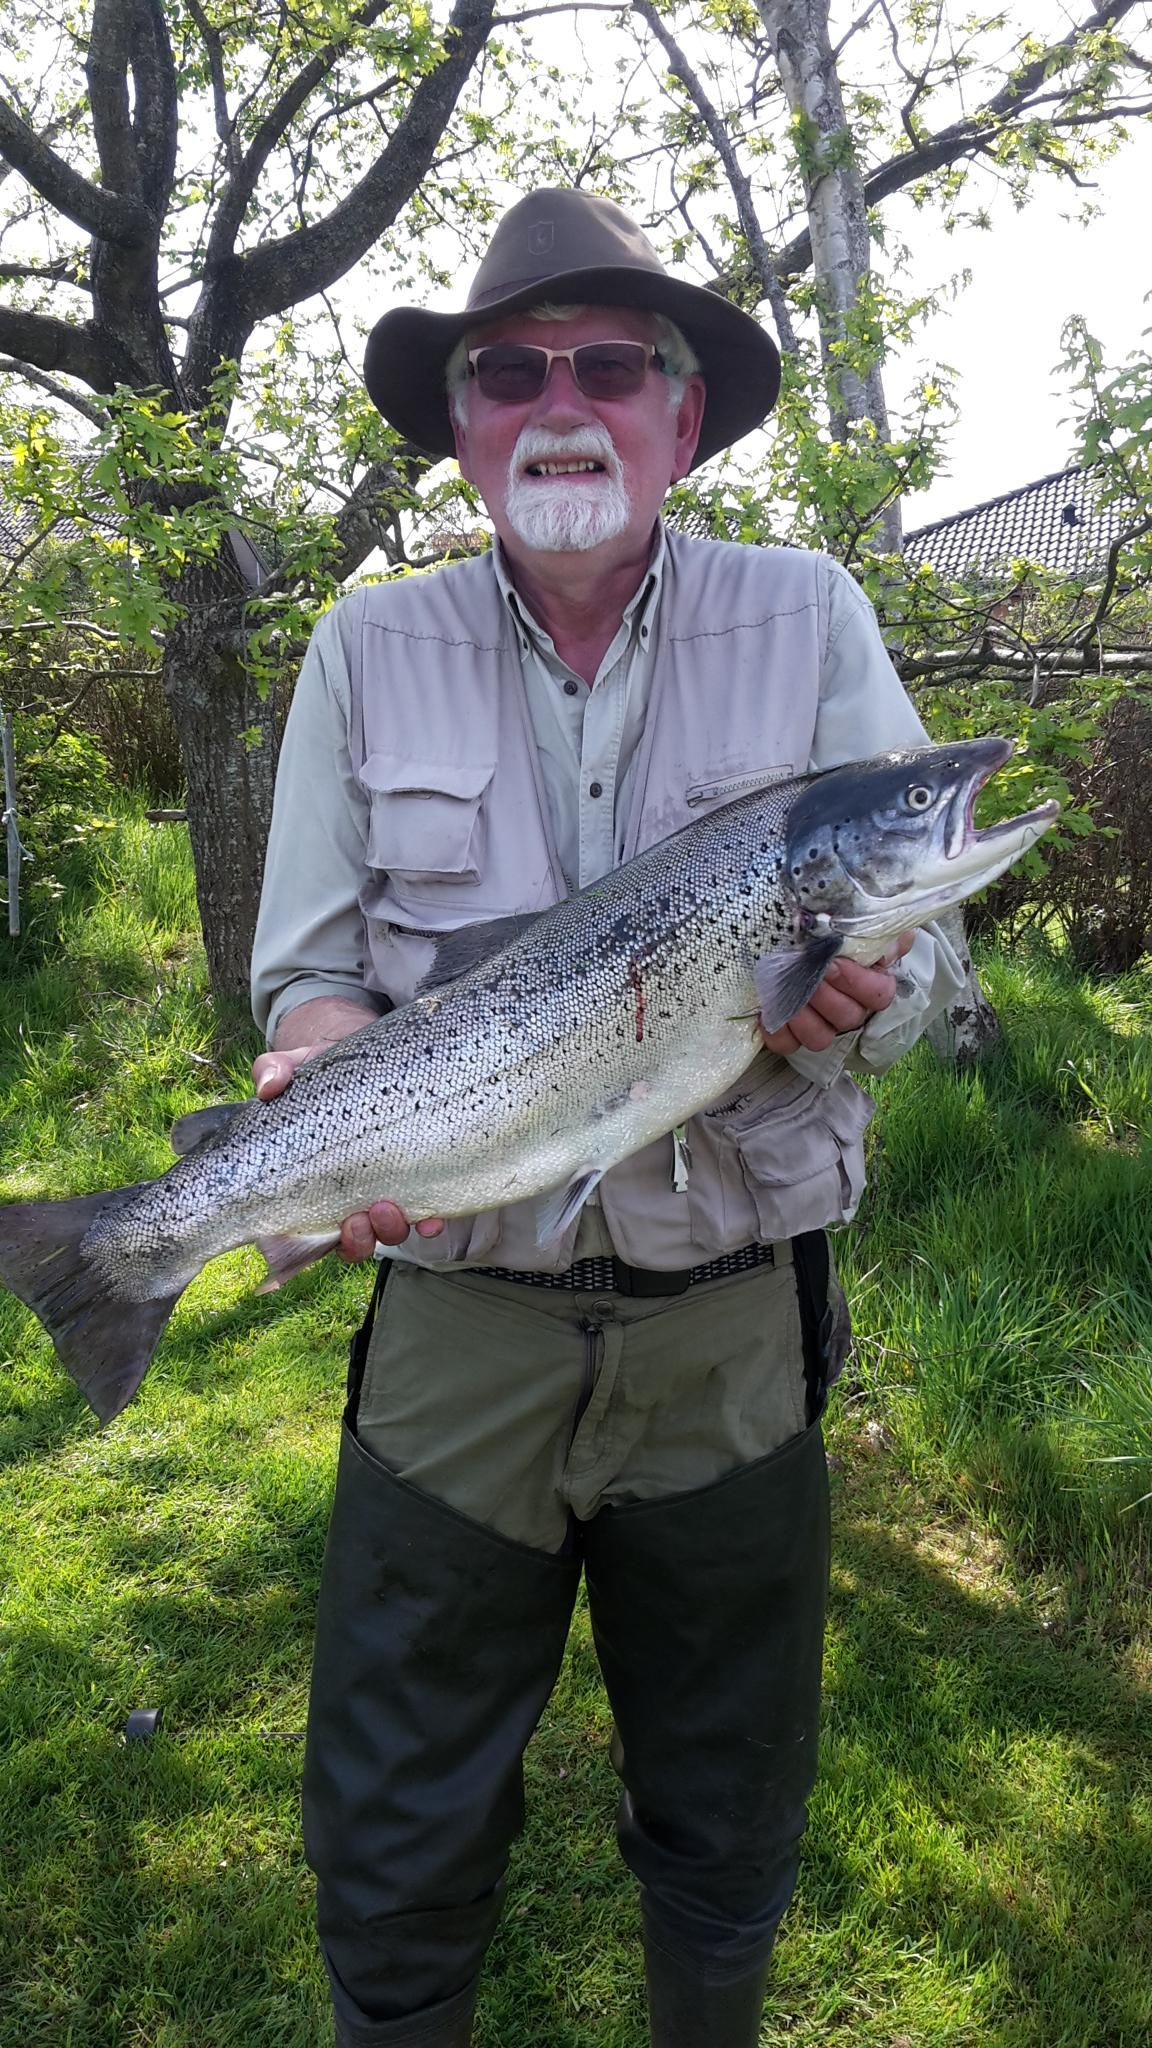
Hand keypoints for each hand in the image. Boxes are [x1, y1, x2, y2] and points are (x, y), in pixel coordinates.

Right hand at [252, 1041, 444, 1260]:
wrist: (371, 1058)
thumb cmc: (330, 1071)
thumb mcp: (300, 1064)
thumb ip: (275, 1070)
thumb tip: (268, 1087)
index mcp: (320, 1179)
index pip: (313, 1226)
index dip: (318, 1238)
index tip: (326, 1226)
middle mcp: (354, 1192)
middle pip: (355, 1238)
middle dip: (357, 1240)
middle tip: (356, 1220)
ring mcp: (388, 1187)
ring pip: (389, 1231)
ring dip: (390, 1230)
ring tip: (388, 1208)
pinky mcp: (419, 1176)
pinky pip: (426, 1210)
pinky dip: (429, 1220)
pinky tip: (432, 1218)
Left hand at [761, 930, 915, 1055]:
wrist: (788, 938)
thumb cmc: (828, 931)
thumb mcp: (860, 923)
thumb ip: (882, 932)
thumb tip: (891, 944)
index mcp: (871, 985)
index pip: (879, 994)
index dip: (857, 982)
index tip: (833, 963)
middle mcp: (849, 1010)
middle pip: (848, 1016)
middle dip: (826, 996)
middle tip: (806, 973)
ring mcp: (821, 1026)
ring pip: (821, 1038)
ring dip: (804, 1017)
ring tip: (786, 992)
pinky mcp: (791, 1035)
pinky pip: (787, 1045)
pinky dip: (777, 1032)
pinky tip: (767, 1010)